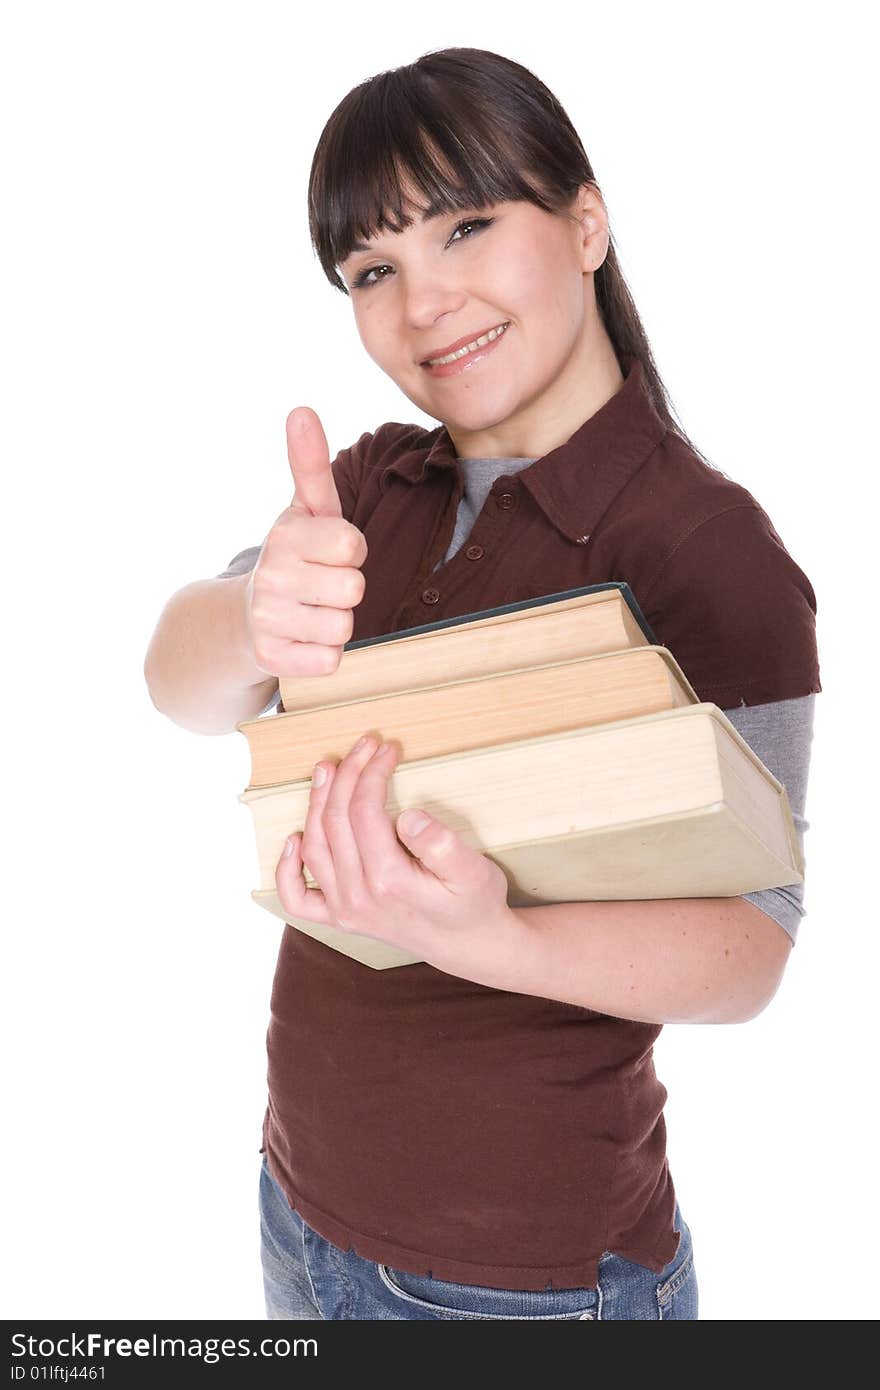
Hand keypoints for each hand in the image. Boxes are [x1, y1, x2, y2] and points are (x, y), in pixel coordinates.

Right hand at [243, 407, 367, 678]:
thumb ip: (310, 465)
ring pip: (344, 626)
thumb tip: (301, 410)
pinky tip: (303, 638)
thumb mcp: (305, 511)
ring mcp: (268, 621)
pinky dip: (323, 654)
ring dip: (335, 622)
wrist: (245, 618)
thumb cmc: (293, 558)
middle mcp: (271, 576)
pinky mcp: (272, 661)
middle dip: (345, 588)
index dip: (351, 552)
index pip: (353, 546)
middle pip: (353, 588)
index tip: (330, 553)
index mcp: (284, 536)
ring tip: (311, 611)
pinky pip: (330, 660)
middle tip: (320, 585)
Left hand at [274, 731, 523, 983]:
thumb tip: (407, 816)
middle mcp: (358, 897)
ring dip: (316, 803)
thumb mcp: (474, 872)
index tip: (388, 749)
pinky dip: (287, 869)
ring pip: (315, 848)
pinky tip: (294, 839)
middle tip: (363, 745)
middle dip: (348, 775)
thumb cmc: (474, 903)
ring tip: (328, 769)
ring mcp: (345, 910)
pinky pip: (297, 899)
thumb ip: (442, 846)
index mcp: (390, 880)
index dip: (372, 773)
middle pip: (336, 822)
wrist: (469, 946)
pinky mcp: (340, 919)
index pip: (365, 811)